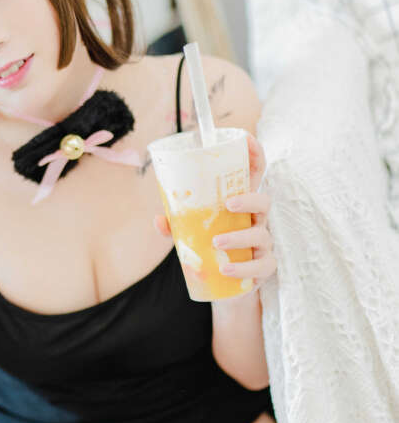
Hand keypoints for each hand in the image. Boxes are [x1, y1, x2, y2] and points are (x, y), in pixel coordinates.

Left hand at [153, 133, 277, 294]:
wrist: (225, 284)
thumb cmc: (210, 247)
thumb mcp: (192, 231)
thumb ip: (176, 224)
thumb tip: (158, 219)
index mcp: (240, 203)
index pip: (255, 174)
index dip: (255, 154)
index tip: (247, 139)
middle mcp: (255, 220)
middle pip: (264, 201)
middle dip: (249, 198)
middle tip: (228, 203)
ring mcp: (262, 243)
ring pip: (261, 234)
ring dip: (239, 237)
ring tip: (217, 242)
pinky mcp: (264, 266)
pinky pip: (261, 266)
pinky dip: (243, 268)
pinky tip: (225, 269)